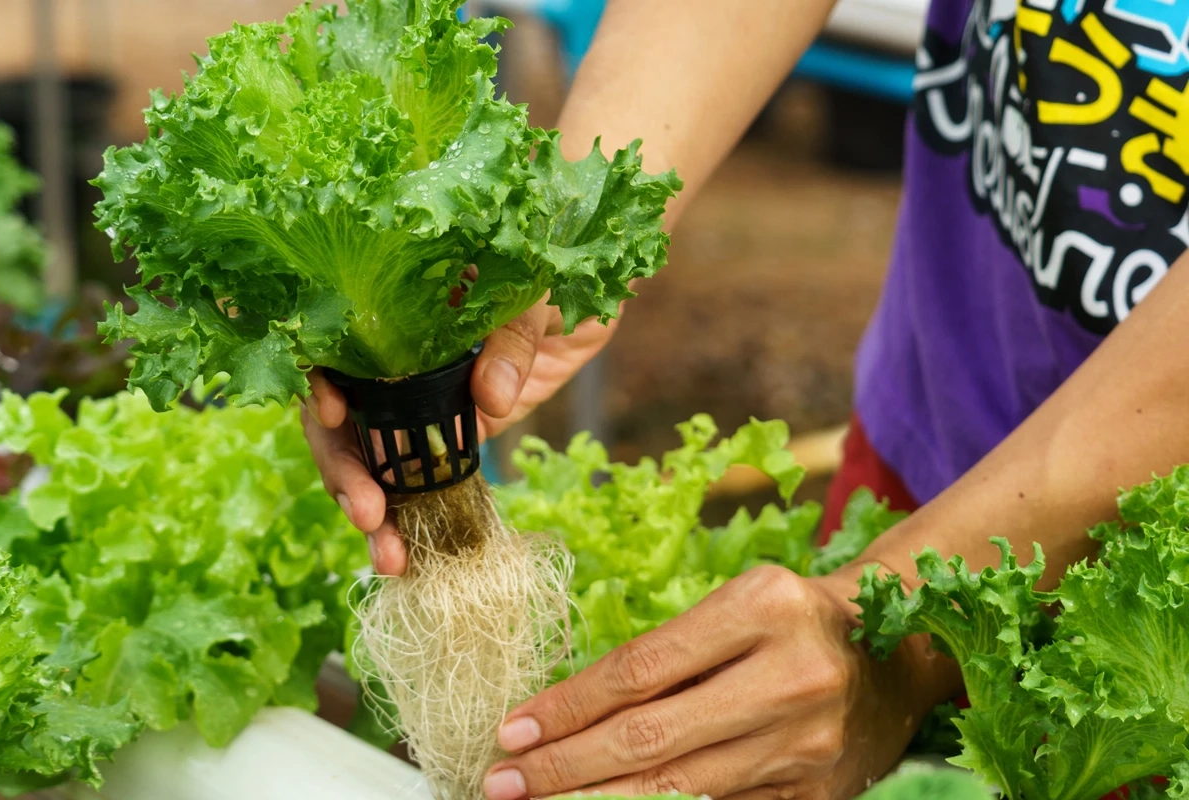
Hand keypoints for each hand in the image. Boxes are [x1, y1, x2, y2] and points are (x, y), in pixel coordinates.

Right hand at [301, 301, 617, 575]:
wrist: (589, 299)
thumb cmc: (555, 271)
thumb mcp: (536, 291)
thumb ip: (514, 336)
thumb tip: (491, 398)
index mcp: (393, 309)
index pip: (333, 346)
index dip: (319, 380)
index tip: (329, 414)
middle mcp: (390, 360)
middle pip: (341, 419)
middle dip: (345, 471)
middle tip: (368, 514)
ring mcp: (417, 403)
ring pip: (372, 461)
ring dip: (373, 511)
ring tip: (390, 558)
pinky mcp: (451, 435)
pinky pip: (420, 480)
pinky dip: (412, 518)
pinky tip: (410, 557)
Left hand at [481, 565, 958, 799]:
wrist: (893, 658)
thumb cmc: (792, 620)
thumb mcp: (735, 605)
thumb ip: (668, 656)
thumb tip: (569, 712)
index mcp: (763, 608)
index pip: (640, 669)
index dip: (569, 705)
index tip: (514, 727)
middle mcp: (788, 677)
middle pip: (650, 736)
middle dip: (565, 766)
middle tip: (503, 780)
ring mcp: (805, 745)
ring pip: (678, 788)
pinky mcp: (815, 795)